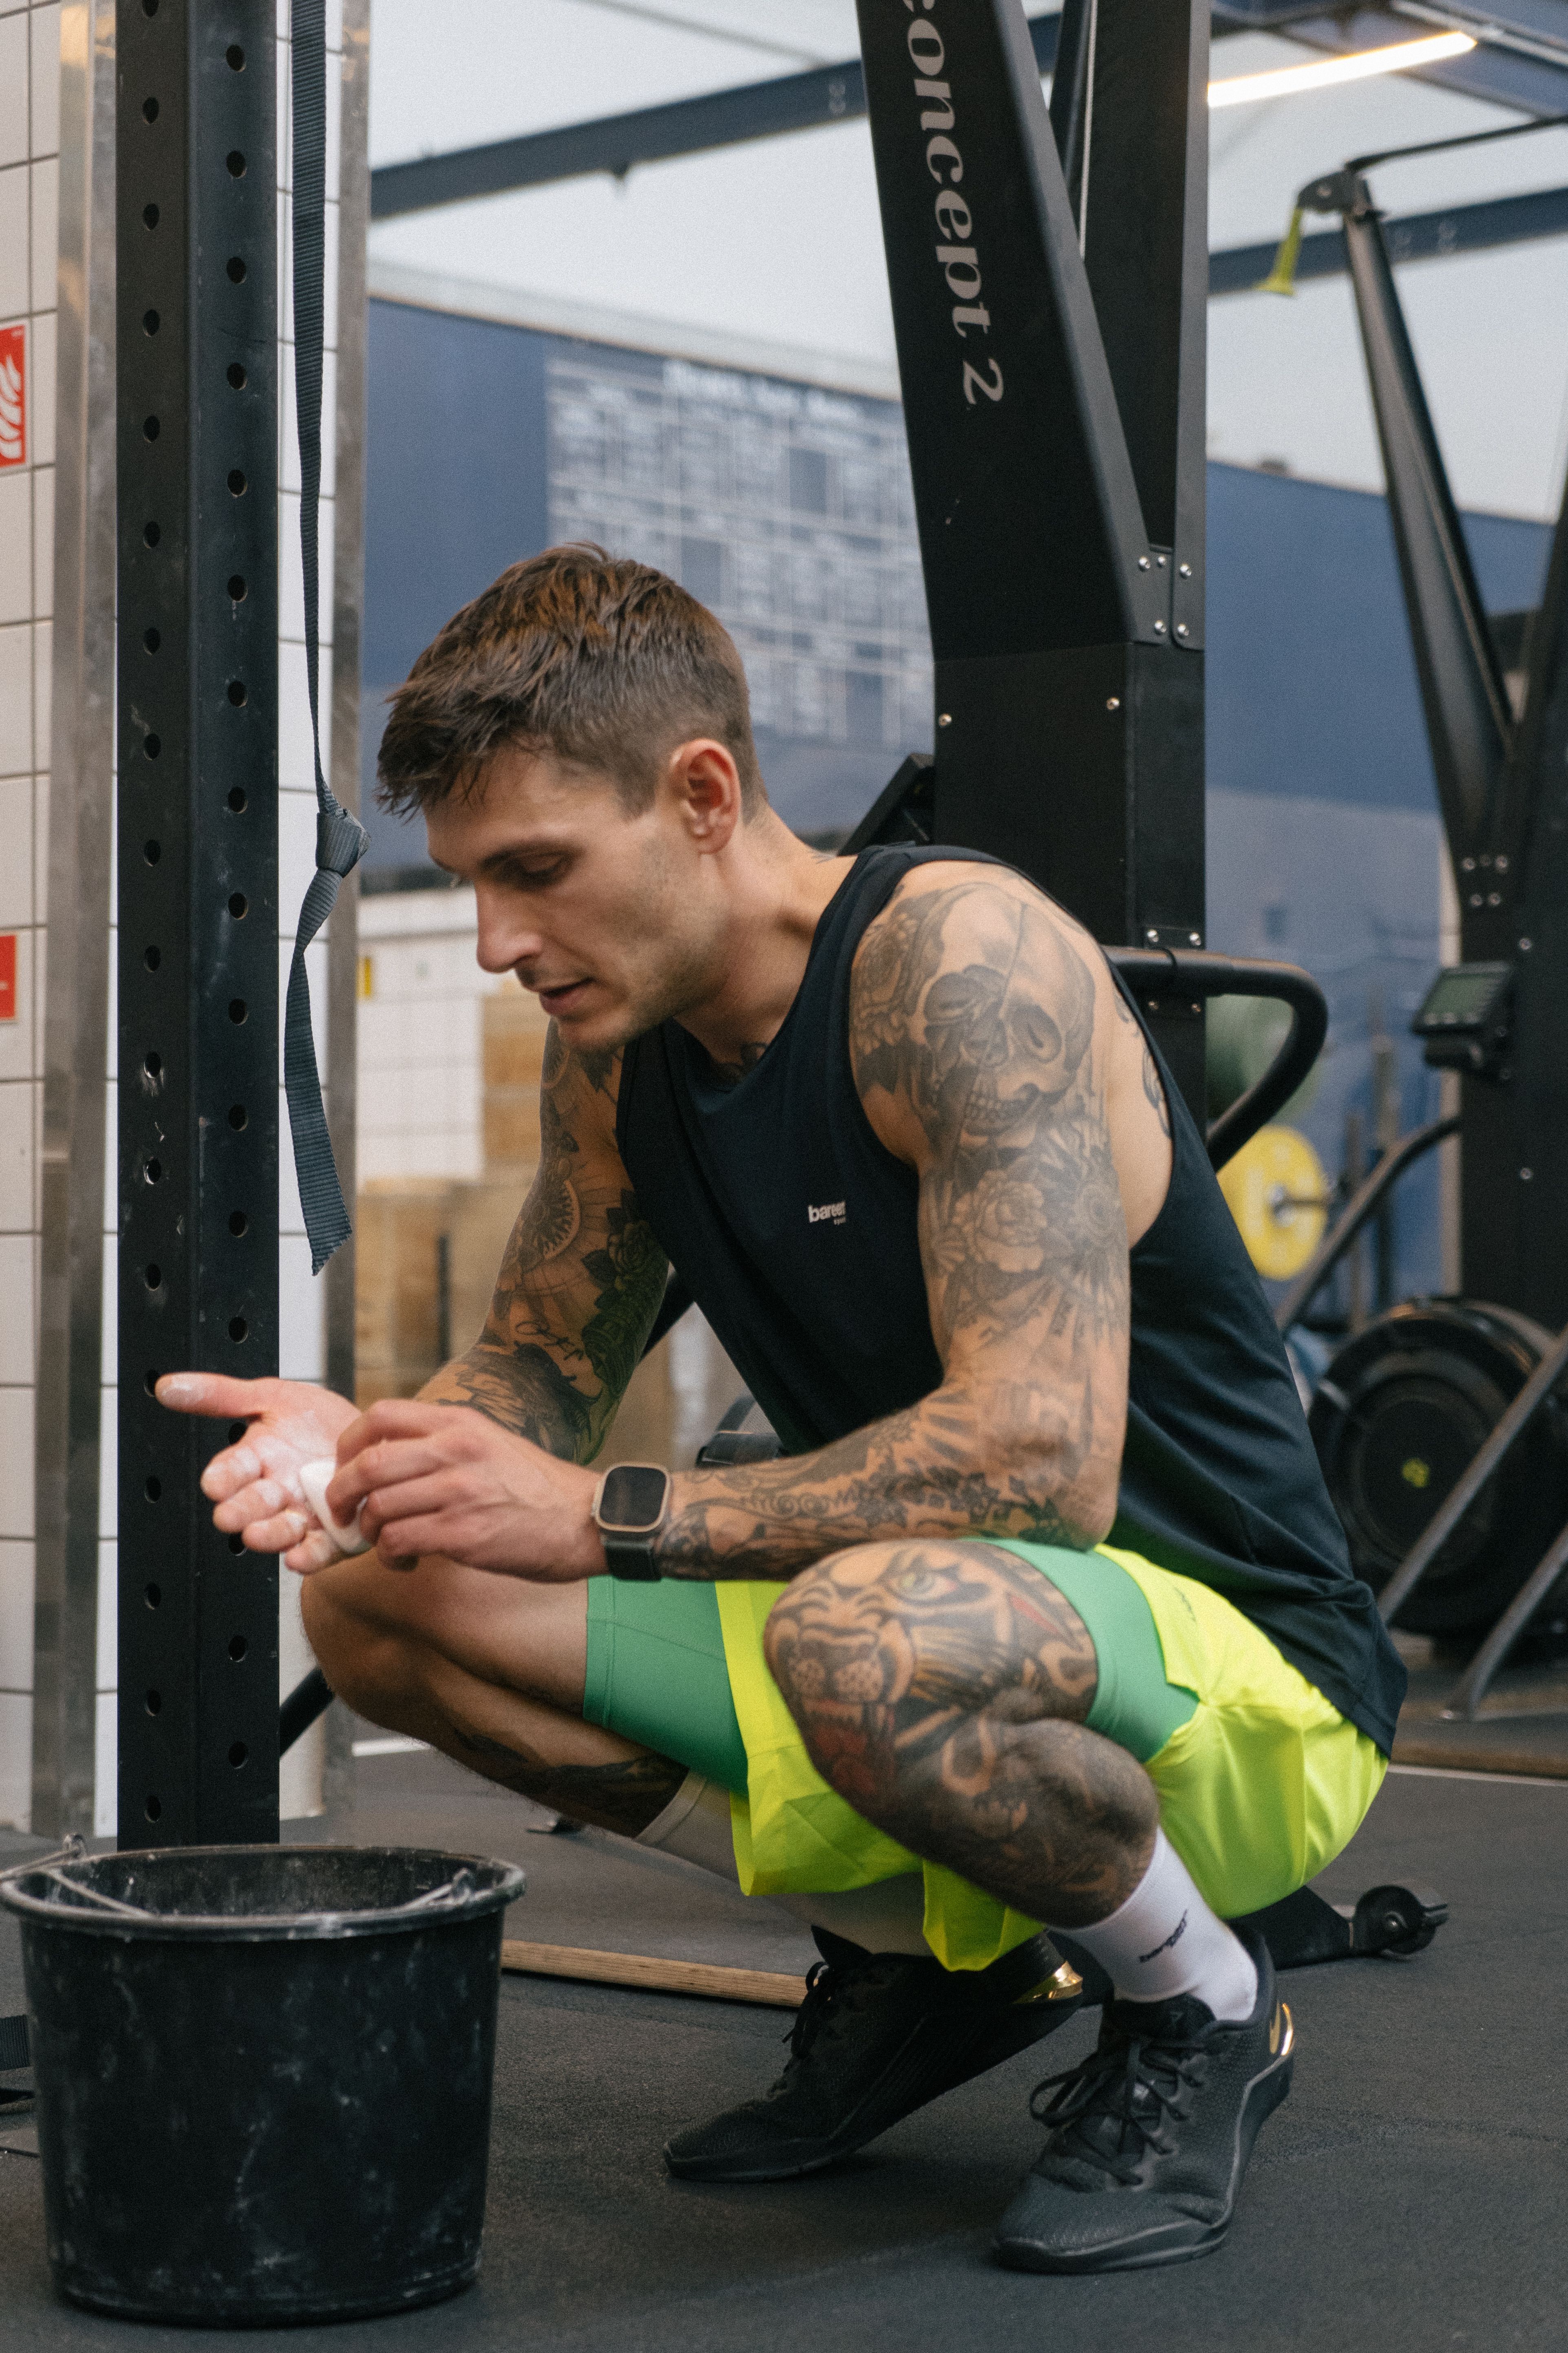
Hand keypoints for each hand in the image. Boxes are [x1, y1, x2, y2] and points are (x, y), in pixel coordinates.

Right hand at [156, 1373, 359, 1573]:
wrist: (374, 1439)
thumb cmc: (319, 1421)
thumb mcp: (272, 1397)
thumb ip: (221, 1395)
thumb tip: (167, 1386)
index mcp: (255, 1460)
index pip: (229, 1471)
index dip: (221, 1478)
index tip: (215, 1482)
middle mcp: (274, 1492)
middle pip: (248, 1507)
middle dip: (239, 1511)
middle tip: (232, 1514)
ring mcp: (300, 1516)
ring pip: (277, 1533)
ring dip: (268, 1535)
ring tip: (261, 1533)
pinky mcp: (331, 1536)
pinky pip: (314, 1552)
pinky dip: (306, 1557)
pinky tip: (299, 1555)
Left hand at [326, 1399, 605, 1581]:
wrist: (584, 1519)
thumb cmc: (537, 1487)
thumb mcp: (490, 1441)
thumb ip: (443, 1441)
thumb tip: (387, 1459)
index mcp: (460, 1423)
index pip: (380, 1415)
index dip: (348, 1444)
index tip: (343, 1469)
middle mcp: (456, 1450)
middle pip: (368, 1464)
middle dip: (342, 1494)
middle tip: (343, 1514)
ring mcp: (459, 1491)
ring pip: (379, 1507)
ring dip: (370, 1533)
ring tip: (386, 1543)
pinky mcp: (463, 1533)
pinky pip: (399, 1541)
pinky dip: (390, 1556)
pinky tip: (405, 1561)